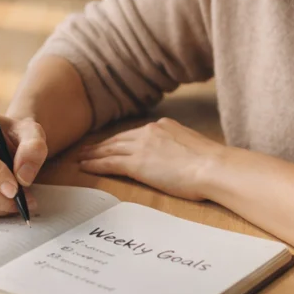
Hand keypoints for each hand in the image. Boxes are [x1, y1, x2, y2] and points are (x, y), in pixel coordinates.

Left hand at [77, 117, 224, 200]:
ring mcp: (142, 147)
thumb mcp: (192, 146)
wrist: (213, 167)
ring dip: (93, 154)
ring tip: (80, 158)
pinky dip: (95, 164)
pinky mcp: (137, 164)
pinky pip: (109, 163)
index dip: (119, 140)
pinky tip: (85, 167)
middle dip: (101, 145)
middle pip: (118, 139)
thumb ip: (177, 147)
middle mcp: (150, 131)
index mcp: (164, 126)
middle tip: (86, 150)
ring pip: (110, 150)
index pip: (134, 134)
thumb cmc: (211, 163)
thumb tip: (176, 156)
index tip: (109, 144)